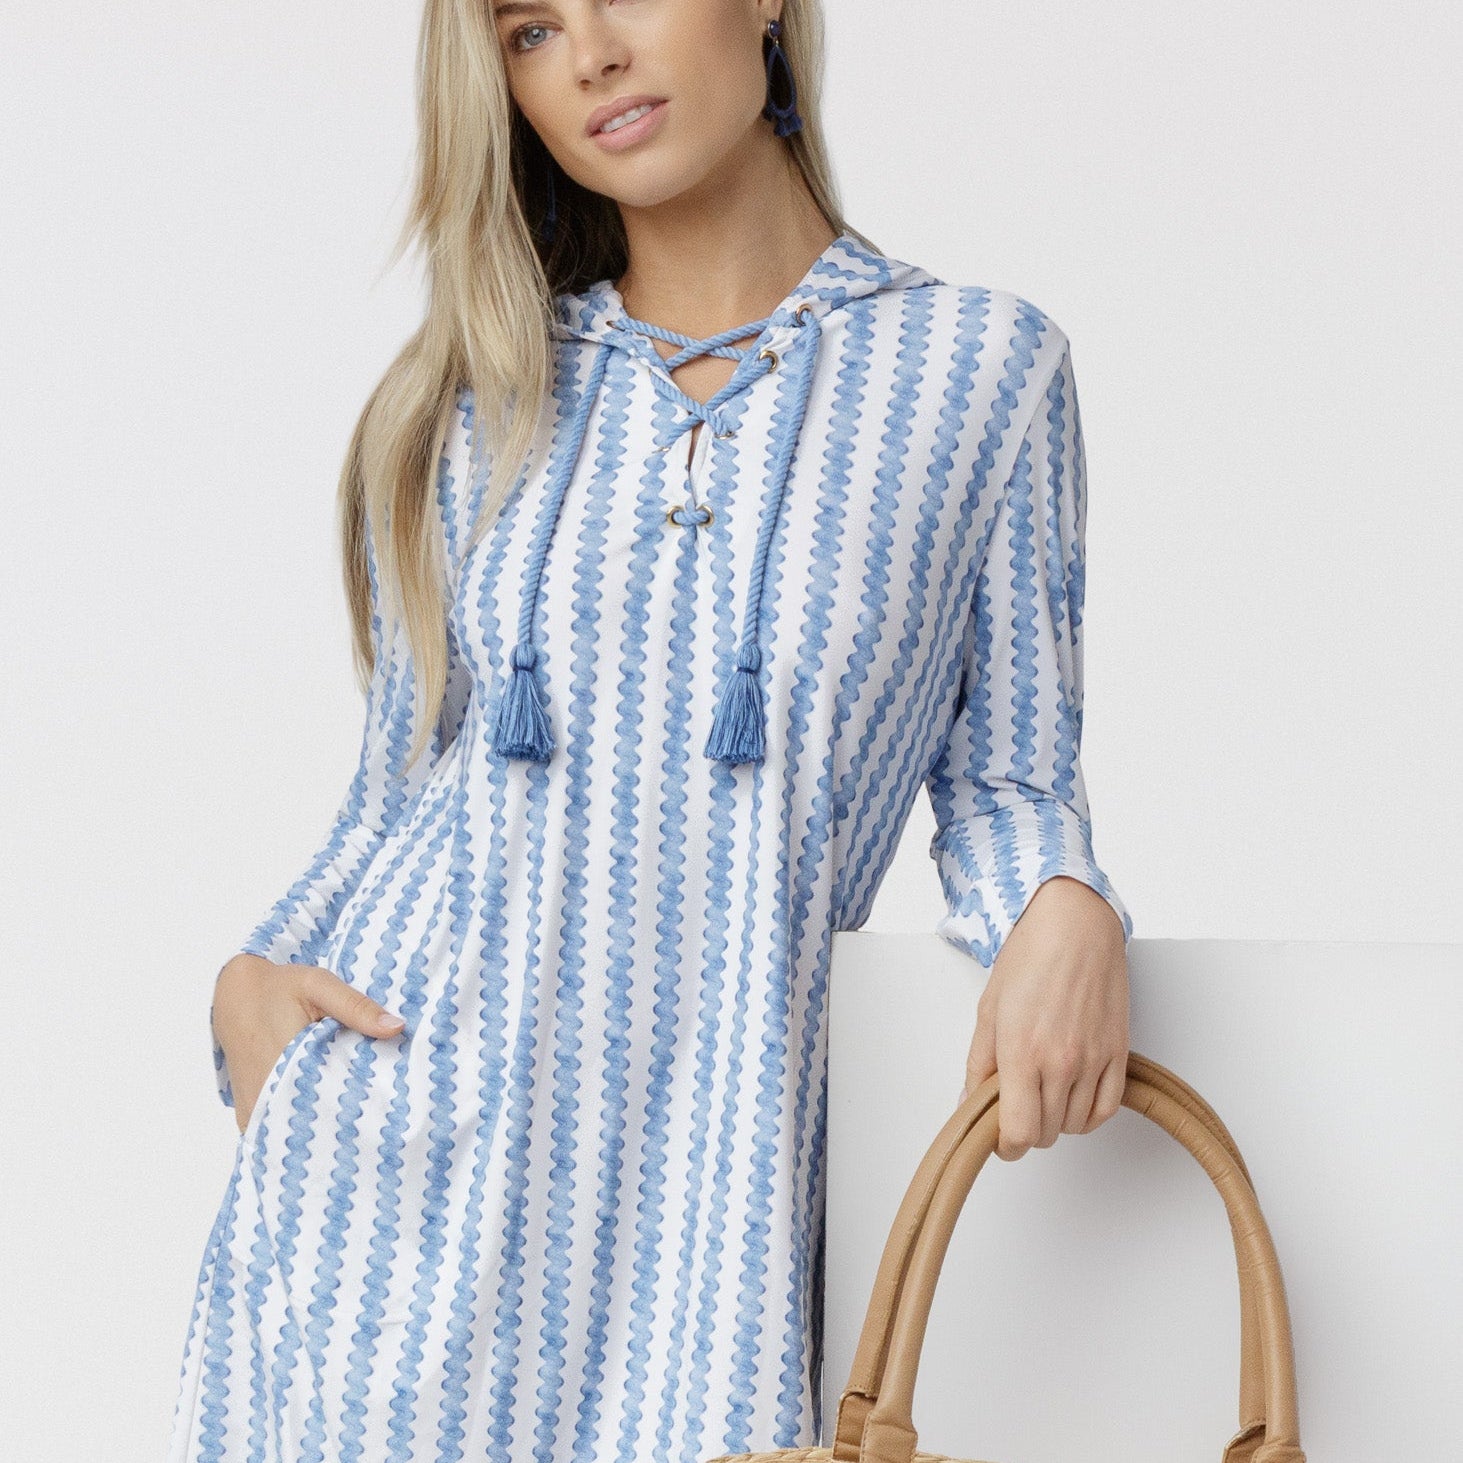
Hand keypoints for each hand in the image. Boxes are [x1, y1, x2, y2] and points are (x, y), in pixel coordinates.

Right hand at [211, 954, 405, 1134]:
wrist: (234, 995)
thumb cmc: (278, 988)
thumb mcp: (319, 985)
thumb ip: (356, 1006)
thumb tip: (396, 1028)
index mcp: (286, 1064)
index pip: (330, 1103)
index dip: (359, 1110)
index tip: (385, 1112)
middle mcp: (266, 1095)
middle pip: (314, 1123)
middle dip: (344, 1123)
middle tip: (376, 1119)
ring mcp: (254, 1109)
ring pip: (294, 1132)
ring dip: (321, 1128)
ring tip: (353, 1121)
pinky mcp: (248, 1113)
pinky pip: (277, 1130)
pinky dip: (299, 1126)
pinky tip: (324, 1119)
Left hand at [957, 876, 1128, 1160]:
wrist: (1075, 929)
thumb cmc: (1029, 959)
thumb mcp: (988, 1010)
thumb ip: (978, 1063)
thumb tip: (969, 1103)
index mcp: (1021, 1052)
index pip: (1019, 1133)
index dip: (1006, 1146)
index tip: (1001, 1139)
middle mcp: (1061, 1062)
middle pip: (1046, 1133)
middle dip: (1027, 1128)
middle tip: (1017, 1103)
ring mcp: (1093, 1060)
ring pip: (1074, 1126)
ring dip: (1056, 1120)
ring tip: (1043, 1091)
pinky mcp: (1118, 1054)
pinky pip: (1106, 1109)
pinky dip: (1088, 1115)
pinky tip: (1073, 1098)